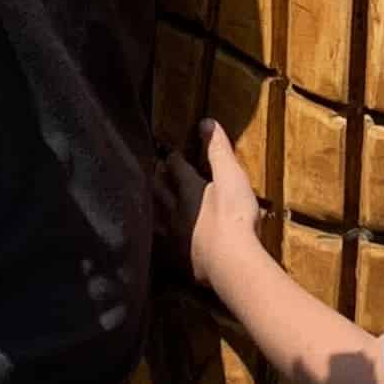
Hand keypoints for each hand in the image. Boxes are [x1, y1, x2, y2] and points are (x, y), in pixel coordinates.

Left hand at [162, 120, 263, 294]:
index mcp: (188, 190)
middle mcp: (174, 212)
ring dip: (152, 210)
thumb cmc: (235, 216)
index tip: (171, 154)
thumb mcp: (231, 176)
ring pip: (156, 220)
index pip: (177, 169)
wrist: (231, 262)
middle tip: (153, 172)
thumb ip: (219, 150)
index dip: (174, 159)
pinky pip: (163, 248)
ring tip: (149, 206)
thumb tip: (205, 121)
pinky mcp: (179, 261)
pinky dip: (158, 241)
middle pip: (160, 193)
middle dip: (156, 180)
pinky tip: (159, 245)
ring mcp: (174, 238)